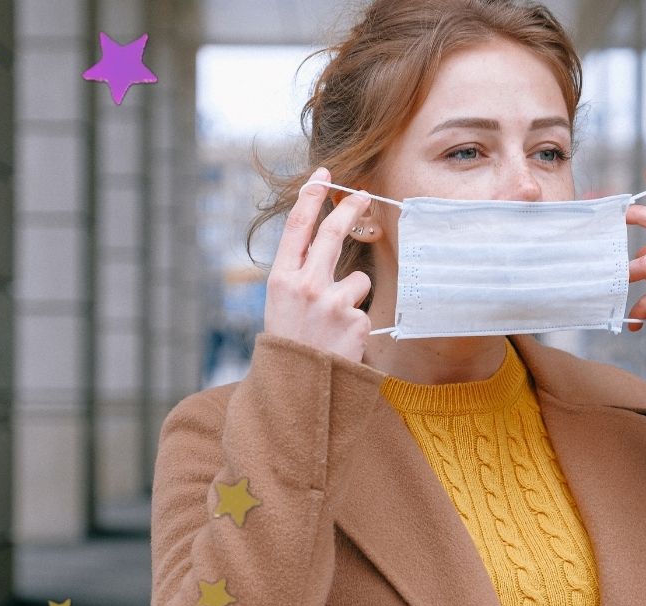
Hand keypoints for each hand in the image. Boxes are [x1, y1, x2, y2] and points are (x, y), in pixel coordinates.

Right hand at [264, 167, 373, 362]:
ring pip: (358, 280)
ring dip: (352, 299)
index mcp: (281, 279)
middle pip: (334, 235)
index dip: (311, 198)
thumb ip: (300, 275)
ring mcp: (331, 302)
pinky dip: (357, 324)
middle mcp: (305, 285)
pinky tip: (342, 342)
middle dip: (351, 209)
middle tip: (364, 193)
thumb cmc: (290, 345)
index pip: (297, 228)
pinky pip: (364, 310)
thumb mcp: (282, 307)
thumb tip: (327, 242)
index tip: (324, 176)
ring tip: (333, 327)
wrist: (296, 390)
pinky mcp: (355, 321)